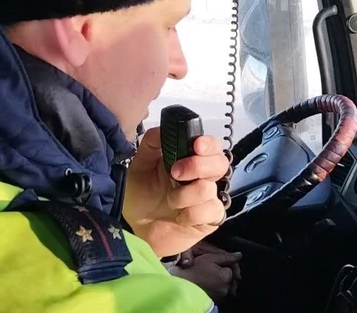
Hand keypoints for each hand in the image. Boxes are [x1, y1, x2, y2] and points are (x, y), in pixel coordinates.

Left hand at [123, 127, 229, 256]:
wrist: (136, 228)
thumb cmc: (141, 195)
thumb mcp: (139, 166)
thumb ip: (151, 145)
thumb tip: (162, 128)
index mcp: (189, 159)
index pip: (211, 146)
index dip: (208, 144)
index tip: (196, 146)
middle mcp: (203, 176)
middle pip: (220, 163)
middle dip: (198, 166)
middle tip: (175, 173)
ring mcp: (208, 198)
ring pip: (210, 189)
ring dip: (185, 195)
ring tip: (170, 201)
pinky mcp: (210, 219)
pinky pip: (212, 212)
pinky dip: (192, 214)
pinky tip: (180, 217)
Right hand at [170, 242, 241, 300]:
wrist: (181, 285)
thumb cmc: (194, 270)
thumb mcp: (210, 258)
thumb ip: (226, 257)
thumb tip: (239, 255)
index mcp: (226, 277)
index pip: (232, 269)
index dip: (225, 265)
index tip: (215, 264)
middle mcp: (226, 288)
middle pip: (232, 279)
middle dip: (227, 275)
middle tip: (214, 270)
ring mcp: (221, 296)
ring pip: (228, 288)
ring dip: (224, 283)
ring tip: (212, 278)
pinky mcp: (215, 301)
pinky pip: (222, 294)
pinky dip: (219, 289)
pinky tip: (210, 285)